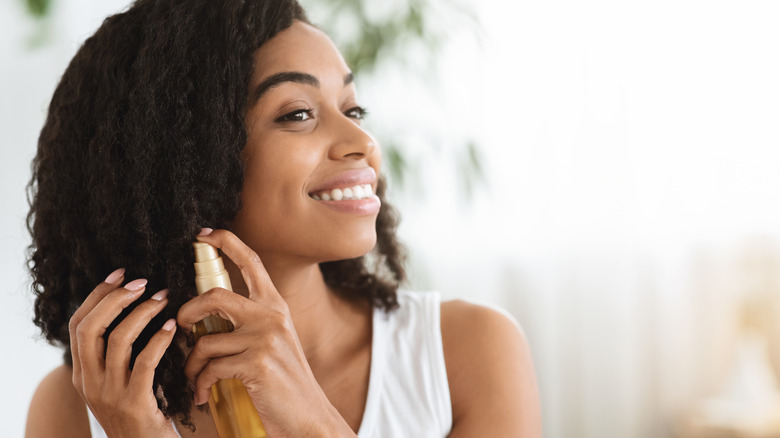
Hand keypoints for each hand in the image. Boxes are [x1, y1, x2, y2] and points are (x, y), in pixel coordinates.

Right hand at [68, 269, 177, 437]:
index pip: (79, 325)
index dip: (97, 295)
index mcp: (83, 375)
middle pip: (91, 328)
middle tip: (143, 283)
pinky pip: (144, 362)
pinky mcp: (134, 404)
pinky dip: (159, 339)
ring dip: (143, 313)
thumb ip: (119, 357)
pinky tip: (173, 327)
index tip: (119, 274)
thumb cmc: (143, 414)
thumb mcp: (120, 385)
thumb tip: (134, 311)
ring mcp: (109, 394)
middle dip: (115, 298)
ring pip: (117, 340)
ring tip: (164, 299)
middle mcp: (90, 383)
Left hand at [177, 228, 353, 436]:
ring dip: (191, 364)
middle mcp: (272, 316)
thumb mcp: (274, 343)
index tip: (203, 234)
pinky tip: (203, 394)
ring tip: (194, 377)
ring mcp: (265, 339)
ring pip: (205, 340)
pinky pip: (210, 367)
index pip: (251, 262)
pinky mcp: (256, 364)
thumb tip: (205, 316)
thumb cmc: (284, 383)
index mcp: (275, 306)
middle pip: (215, 296)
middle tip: (181, 327)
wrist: (308, 417)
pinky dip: (200, 383)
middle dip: (187, 312)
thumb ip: (249, 324)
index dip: (226, 242)